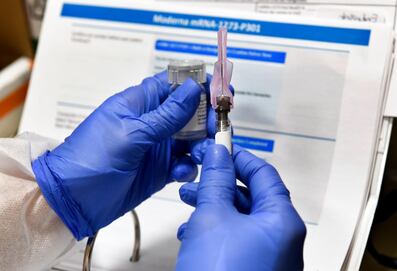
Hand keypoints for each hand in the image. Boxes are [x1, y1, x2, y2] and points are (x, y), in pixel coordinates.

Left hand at [32, 72, 205, 239]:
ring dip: (201, 145)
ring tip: (200, 154)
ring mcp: (156, 146)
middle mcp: (150, 122)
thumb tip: (193, 88)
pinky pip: (184, 163)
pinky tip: (180, 173)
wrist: (74, 200)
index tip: (220, 91)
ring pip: (191, 139)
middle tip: (214, 129)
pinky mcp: (160, 169)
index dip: (198, 84)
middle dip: (205, 119)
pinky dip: (188, 167)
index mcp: (139, 104)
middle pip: (189, 112)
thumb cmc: (91, 159)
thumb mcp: (131, 133)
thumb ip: (166, 115)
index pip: (173, 84)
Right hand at [176, 144, 305, 270]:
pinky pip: (235, 241)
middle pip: (251, 197)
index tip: (219, 148)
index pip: (264, 174)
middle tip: (197, 171)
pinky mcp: (251, 270)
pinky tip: (190, 233)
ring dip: (212, 206)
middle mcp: (281, 239)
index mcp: (281, 221)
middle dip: (220, 183)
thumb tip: (218, 153)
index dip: (240, 157)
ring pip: (239, 219)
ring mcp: (268, 258)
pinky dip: (214, 230)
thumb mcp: (213, 216)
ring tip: (187, 199)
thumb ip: (216, 180)